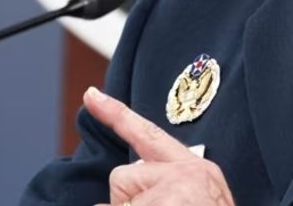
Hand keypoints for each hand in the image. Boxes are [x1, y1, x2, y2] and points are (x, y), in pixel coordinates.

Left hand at [84, 86, 233, 205]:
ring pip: (117, 203)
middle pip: (124, 177)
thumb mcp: (200, 201)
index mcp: (199, 173)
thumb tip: (124, 194)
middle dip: (129, 203)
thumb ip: (168, 188)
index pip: (152, 135)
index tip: (92, 97)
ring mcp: (170, 193)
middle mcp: (186, 175)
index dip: (117, 114)